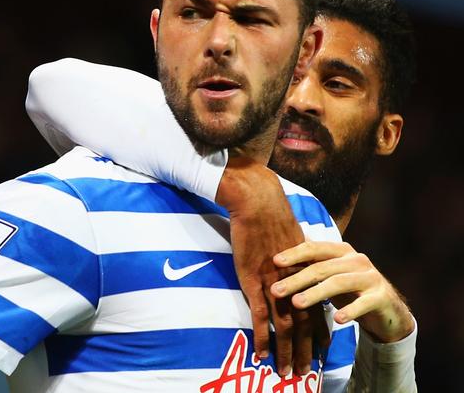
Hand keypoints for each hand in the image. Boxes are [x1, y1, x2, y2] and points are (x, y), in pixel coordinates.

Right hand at [216, 157, 327, 375]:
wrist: (259, 203)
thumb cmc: (272, 215)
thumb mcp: (291, 236)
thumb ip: (295, 254)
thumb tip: (296, 260)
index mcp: (304, 273)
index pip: (314, 308)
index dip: (318, 330)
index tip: (322, 348)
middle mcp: (294, 283)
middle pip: (303, 324)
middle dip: (305, 350)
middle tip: (305, 371)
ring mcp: (275, 284)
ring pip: (284, 326)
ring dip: (286, 352)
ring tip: (287, 373)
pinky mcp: (255, 282)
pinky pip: (260, 317)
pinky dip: (261, 338)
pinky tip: (261, 354)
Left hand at [270, 241, 414, 342]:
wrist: (387, 309)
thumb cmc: (350, 289)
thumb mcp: (330, 275)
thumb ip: (310, 265)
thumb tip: (275, 257)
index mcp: (342, 250)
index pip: (314, 248)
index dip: (294, 254)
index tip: (274, 262)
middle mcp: (356, 259)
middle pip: (322, 268)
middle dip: (296, 279)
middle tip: (276, 291)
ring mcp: (370, 277)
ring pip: (339, 283)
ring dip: (315, 293)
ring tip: (296, 303)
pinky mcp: (381, 296)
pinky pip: (363, 303)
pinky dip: (350, 310)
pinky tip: (338, 319)